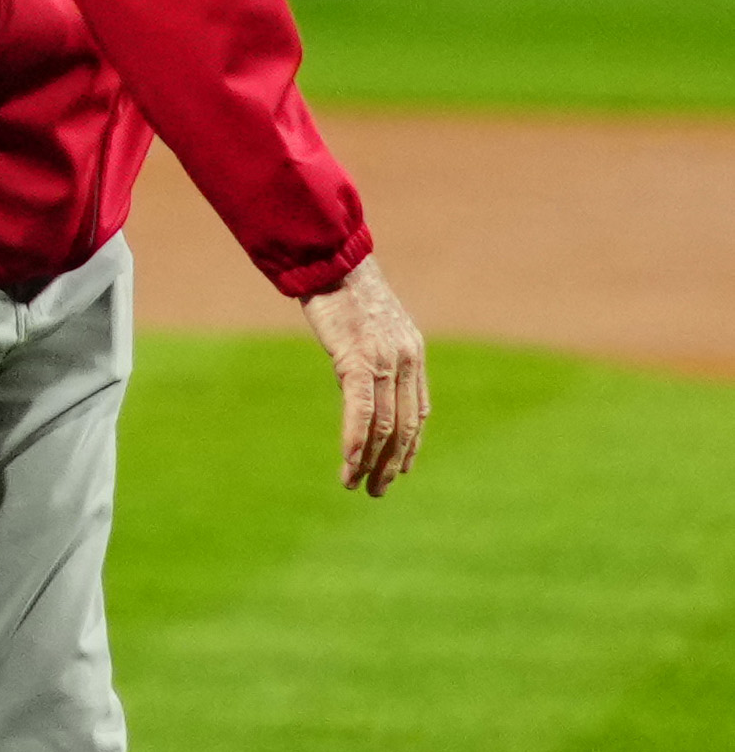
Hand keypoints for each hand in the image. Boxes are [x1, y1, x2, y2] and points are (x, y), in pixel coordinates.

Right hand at [306, 254, 429, 496]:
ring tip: (357, 486)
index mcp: (412, 352)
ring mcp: (385, 360)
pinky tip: (349, 463)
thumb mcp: (367, 324)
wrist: (331, 259)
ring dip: (372, 461)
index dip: (412, 445)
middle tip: (378, 492)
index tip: (400, 470)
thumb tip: (358, 374)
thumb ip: (371, 352)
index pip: (419, 411)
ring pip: (386, 424)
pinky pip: (362, 410)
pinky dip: (356, 441)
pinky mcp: (359, 359)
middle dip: (393, 463)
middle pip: (406, 425)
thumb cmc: (342, 287)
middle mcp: (407, 359)